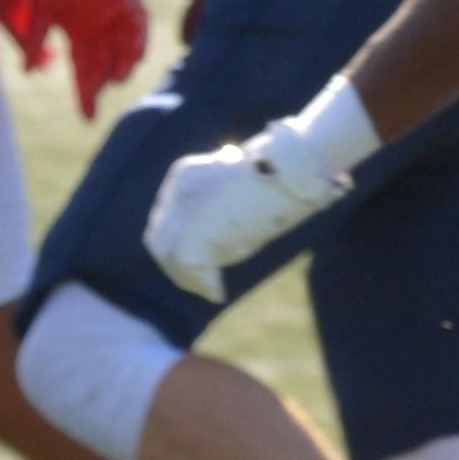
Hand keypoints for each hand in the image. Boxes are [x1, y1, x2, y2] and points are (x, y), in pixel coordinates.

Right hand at [21, 0, 147, 119]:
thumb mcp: (41, 9)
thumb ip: (36, 39)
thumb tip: (27, 71)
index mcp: (80, 39)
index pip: (83, 74)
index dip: (85, 95)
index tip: (86, 117)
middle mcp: (101, 36)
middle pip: (102, 69)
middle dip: (99, 88)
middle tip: (94, 105)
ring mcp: (119, 23)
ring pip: (124, 54)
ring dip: (121, 68)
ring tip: (116, 79)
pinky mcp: (134, 8)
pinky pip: (139, 31)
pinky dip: (138, 44)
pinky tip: (134, 57)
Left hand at [143, 83, 376, 304]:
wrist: (298, 168)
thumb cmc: (287, 177)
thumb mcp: (245, 190)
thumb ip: (225, 206)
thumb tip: (230, 239)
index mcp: (187, 173)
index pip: (167, 219)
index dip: (178, 245)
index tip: (200, 265)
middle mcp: (179, 187)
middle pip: (161, 238)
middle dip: (176, 265)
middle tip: (199, 283)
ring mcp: (183, 207)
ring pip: (169, 253)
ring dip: (188, 277)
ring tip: (210, 289)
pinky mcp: (193, 226)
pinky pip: (186, 264)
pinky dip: (201, 282)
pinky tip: (217, 291)